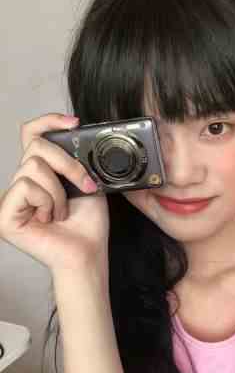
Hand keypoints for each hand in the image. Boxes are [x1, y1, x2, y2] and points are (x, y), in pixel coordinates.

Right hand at [0, 114, 109, 275]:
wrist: (88, 251)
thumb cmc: (88, 221)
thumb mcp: (87, 182)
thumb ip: (75, 160)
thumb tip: (73, 135)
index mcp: (42, 173)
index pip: (33, 135)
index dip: (49, 121)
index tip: (75, 123)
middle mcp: (23, 181)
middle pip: (37, 146)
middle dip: (68, 165)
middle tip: (85, 186)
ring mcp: (11, 198)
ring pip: (33, 166)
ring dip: (59, 191)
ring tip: (63, 211)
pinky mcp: (3, 214)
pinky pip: (25, 187)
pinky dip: (46, 201)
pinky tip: (49, 218)